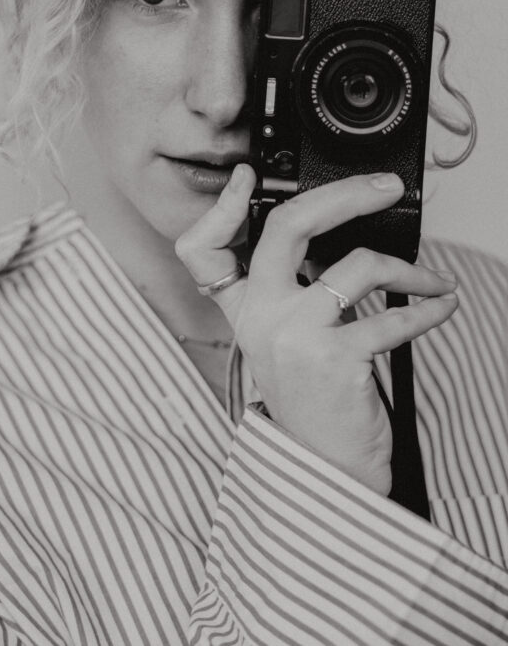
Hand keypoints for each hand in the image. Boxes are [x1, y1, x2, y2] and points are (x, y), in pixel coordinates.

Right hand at [175, 165, 458, 493]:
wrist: (325, 470)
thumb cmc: (312, 400)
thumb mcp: (282, 342)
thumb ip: (290, 292)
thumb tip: (334, 236)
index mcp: (244, 310)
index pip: (205, 250)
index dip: (220, 207)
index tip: (245, 176)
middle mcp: (261, 318)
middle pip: (288, 227)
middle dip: (343, 195)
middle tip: (383, 188)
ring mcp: (295, 336)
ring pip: (358, 266)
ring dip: (410, 270)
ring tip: (431, 281)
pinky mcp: (334, 359)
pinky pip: (392, 317)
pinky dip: (427, 309)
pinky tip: (439, 308)